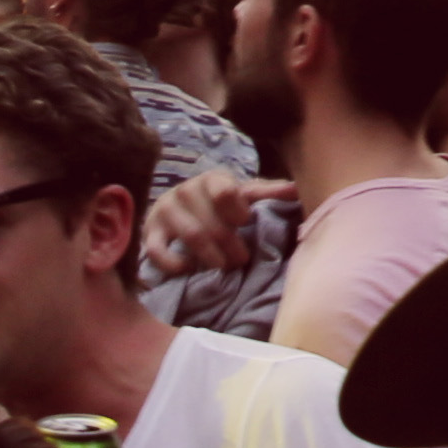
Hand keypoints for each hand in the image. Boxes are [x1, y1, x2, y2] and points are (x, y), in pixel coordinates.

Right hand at [141, 170, 286, 284]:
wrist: (181, 206)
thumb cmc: (221, 204)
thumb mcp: (244, 194)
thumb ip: (268, 191)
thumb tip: (297, 189)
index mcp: (212, 179)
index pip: (225, 192)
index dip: (237, 211)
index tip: (246, 222)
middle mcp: (186, 191)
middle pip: (211, 223)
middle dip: (231, 245)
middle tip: (242, 259)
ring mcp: (165, 210)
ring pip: (190, 236)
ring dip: (211, 256)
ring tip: (223, 267)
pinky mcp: (150, 231)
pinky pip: (157, 249)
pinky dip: (173, 262)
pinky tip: (188, 268)